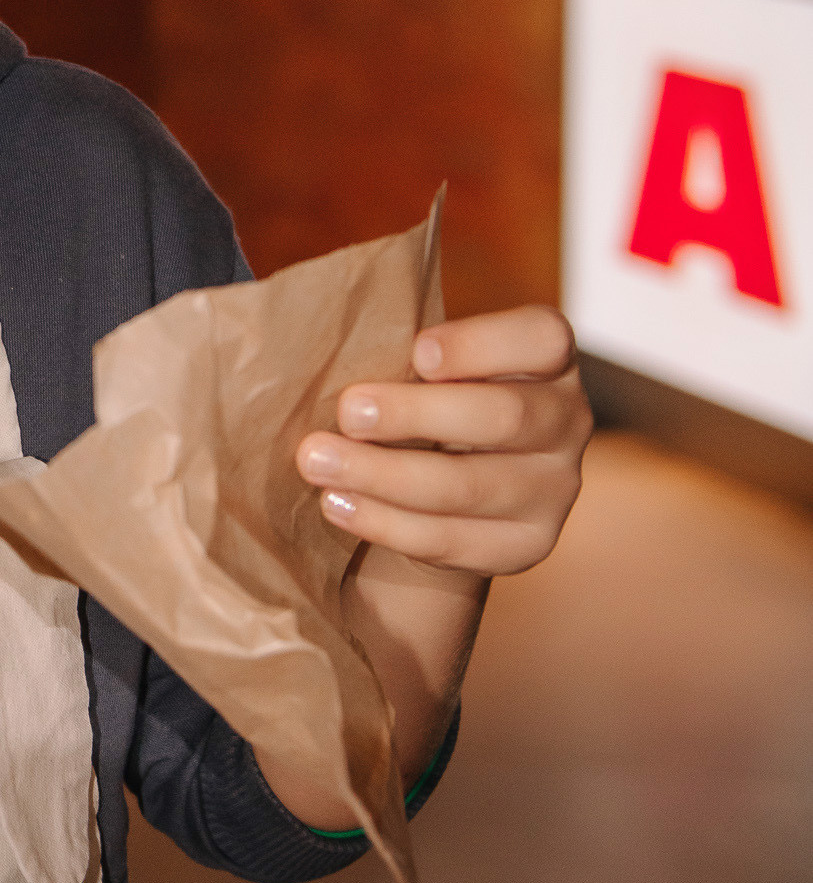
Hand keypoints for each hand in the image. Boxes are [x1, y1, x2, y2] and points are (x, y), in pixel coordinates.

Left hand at [298, 304, 589, 581]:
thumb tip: (331, 348)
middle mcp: (566, 421)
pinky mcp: (526, 544)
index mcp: (548, 359)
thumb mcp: (433, 370)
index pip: (543, 338)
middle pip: (502, 417)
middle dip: (416, 414)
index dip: (482, 344)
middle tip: (346, 411)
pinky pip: (450, 539)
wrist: (447, 491)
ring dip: (383, 475)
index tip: (417, 352)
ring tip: (317, 462)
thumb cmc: (429, 402)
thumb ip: (411, 358)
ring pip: (468, 486)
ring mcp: (555, 489)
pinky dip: (385, 522)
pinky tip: (336, 504)